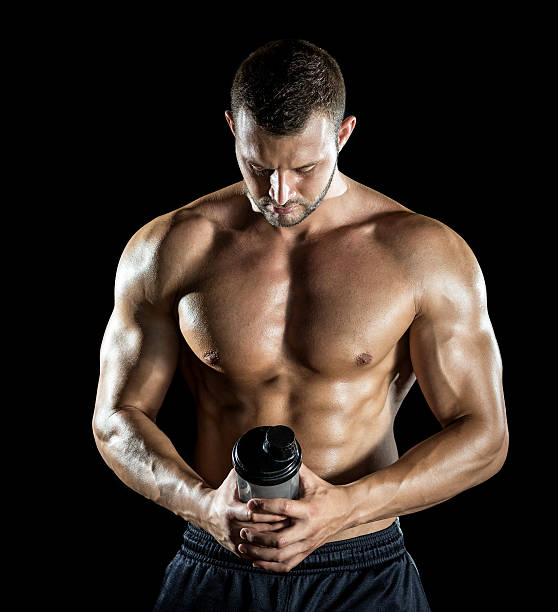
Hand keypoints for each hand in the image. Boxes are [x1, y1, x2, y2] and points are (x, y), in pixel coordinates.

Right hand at [201, 468, 290, 558]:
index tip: (284, 510)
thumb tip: (264, 456)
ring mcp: (232, 540)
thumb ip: (247, 470)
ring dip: (274, 537)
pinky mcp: (234, 549)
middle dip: (276, 525)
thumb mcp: (232, 480)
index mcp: (229, 509)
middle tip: (292, 520)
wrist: (206, 513)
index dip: (268, 512)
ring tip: (289, 531)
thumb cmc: (224, 493)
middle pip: (258, 529)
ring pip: (258, 542)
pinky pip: (253, 553)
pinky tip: (277, 545)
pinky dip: (266, 550)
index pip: (252, 513)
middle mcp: (230, 527)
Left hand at [237, 462, 351, 571]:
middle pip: (279, 540)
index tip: (250, 503)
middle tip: (243, 529)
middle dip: (258, 536)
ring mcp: (308, 543)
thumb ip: (295, 468)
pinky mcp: (307, 551)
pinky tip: (256, 561)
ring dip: (259, 553)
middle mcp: (308, 529)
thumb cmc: (327, 493)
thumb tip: (279, 452)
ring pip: (280, 556)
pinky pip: (287, 564)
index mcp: (309, 509)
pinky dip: (270, 565)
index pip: (284, 508)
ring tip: (243, 546)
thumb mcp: (312, 479)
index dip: (265, 506)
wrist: (347, 510)